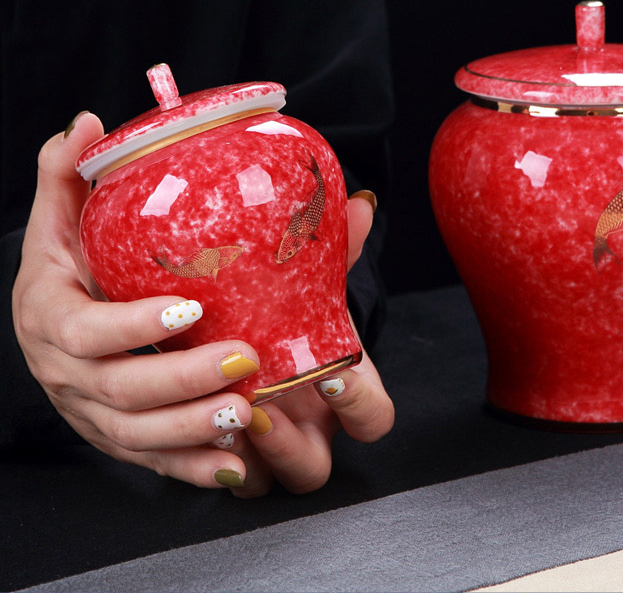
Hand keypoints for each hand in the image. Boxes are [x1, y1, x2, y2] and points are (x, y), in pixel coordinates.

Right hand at [12, 112, 392, 494]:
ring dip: (192, 429)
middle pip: (120, 389)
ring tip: (246, 412)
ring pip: (137, 434)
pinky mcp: (116, 434)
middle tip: (242, 361)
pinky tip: (234, 465)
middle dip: (181, 380)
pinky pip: (152, 461)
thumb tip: (85, 124)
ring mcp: (90, 411)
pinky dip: (192, 467)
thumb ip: (66, 173)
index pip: (85, 330)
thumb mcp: (59, 219)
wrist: (52, 321)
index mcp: (50, 316)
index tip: (187, 309)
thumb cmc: (66, 265)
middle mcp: (66, 373)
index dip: (132, 326)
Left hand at [218, 192, 393, 496]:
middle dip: (291, 443)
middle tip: (262, 405)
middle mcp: (307, 428)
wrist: (243, 323)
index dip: (361, 405)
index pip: (373, 419)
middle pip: (314, 470)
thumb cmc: (286, 306)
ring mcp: (266, 450)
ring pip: (264, 481)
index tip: (335, 372)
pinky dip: (204, 460)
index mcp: (340, 391)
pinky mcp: (224, 454)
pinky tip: (184, 422)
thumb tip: (361, 204)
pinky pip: (218, 478)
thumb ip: (334, 247)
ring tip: (217, 408)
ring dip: (246, 455)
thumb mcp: (308, 280)